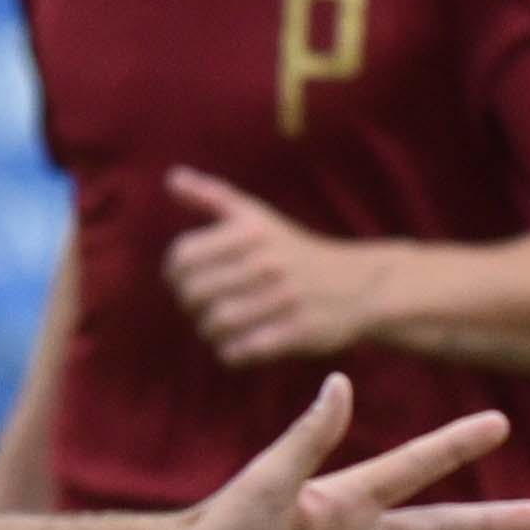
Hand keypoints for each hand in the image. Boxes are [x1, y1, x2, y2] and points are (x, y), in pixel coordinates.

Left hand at [162, 168, 395, 366]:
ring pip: (215, 324)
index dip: (174, 273)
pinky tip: (240, 342)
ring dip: (210, 329)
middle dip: (190, 304)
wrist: (358, 284)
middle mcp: (269, 260)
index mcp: (253, 230)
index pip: (184, 256)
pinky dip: (232, 351)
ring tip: (218, 324)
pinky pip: (240, 350)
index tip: (183, 279)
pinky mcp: (298, 331)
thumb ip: (212, 197)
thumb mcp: (257, 216)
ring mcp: (285, 297)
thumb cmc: (293, 251)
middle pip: (195, 293)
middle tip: (201, 305)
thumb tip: (171, 178)